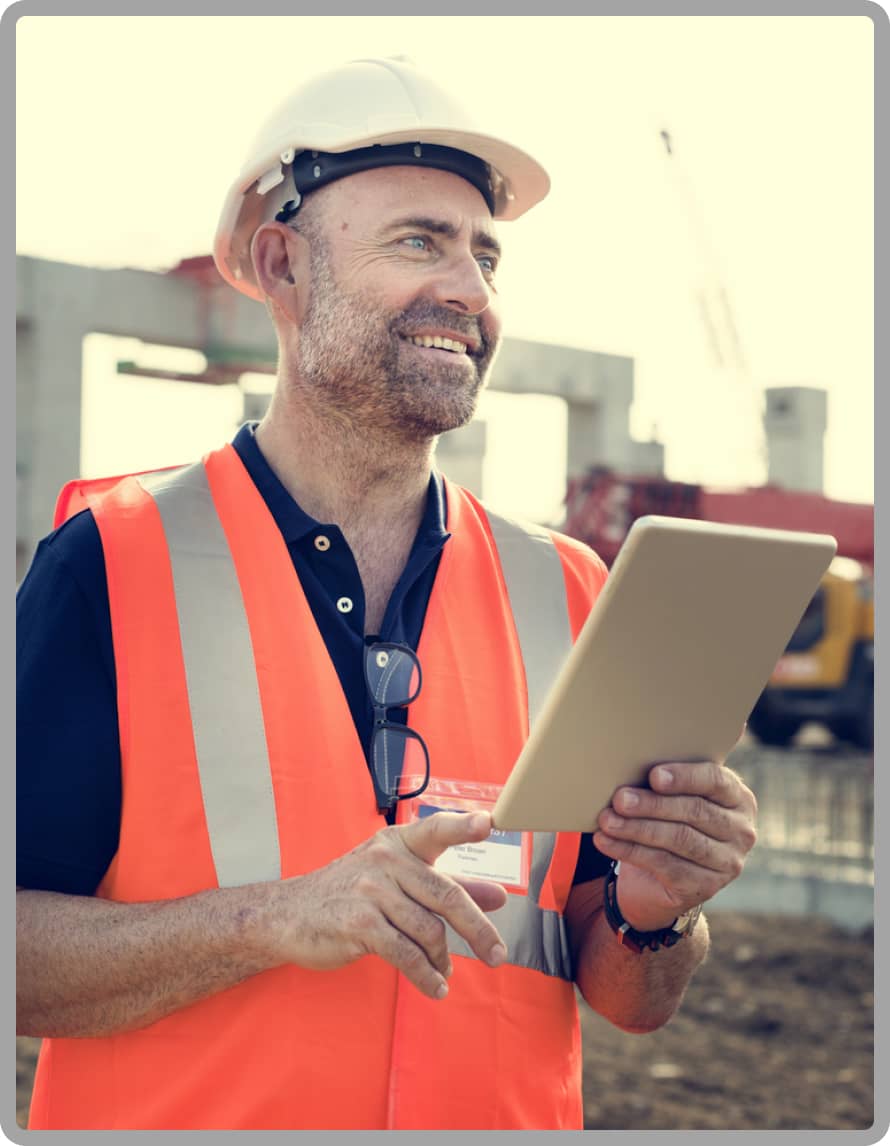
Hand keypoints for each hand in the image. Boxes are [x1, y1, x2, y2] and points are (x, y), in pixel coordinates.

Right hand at [266, 811, 507, 999]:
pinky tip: (435, 987)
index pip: (436, 829)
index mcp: (398, 843)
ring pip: (429, 930)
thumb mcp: (397, 879)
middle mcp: (386, 860)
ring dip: (443, 959)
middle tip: (497, 955)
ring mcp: (371, 891)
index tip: (489, 823)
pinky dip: (426, 976)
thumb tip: (498, 896)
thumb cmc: (350, 893)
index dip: (462, 826)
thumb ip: (448, 884)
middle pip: (446, 894)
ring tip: (445, 972)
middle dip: (477, 929)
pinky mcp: (359, 924)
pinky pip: (406, 954)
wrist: (289, 914)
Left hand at [592, 760, 757, 931]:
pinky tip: (606, 841)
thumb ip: (664, 783)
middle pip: (695, 811)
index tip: (654, 776)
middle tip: (619, 799)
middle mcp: (741, 831)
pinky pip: (665, 865)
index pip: (716, 782)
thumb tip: (627, 767)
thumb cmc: (666, 821)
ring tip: (607, 820)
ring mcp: (727, 862)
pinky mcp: (706, 887)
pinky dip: (630, 850)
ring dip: (638, 828)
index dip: (684, 777)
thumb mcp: (671, 798)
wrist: (659, 878)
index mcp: (738, 798)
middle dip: (653, 804)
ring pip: (680, 839)